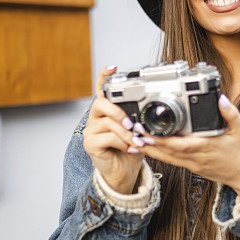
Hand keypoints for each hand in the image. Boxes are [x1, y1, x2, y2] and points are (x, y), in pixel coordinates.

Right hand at [83, 65, 145, 193]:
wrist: (124, 172)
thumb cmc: (131, 149)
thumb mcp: (139, 131)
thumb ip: (140, 120)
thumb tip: (150, 116)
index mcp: (107, 110)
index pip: (101, 88)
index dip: (104, 76)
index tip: (113, 67)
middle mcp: (95, 117)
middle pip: (100, 103)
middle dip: (118, 112)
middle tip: (133, 124)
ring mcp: (91, 130)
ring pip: (107, 122)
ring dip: (126, 132)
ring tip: (137, 142)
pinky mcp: (90, 144)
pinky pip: (107, 137)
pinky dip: (122, 143)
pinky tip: (129, 149)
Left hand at [133, 94, 239, 203]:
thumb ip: (230, 113)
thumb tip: (221, 98)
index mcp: (207, 147)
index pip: (180, 145)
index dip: (162, 140)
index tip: (147, 132)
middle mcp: (197, 157)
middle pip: (167, 152)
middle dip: (148, 144)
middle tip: (132, 133)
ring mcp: (193, 165)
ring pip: (167, 159)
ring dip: (150, 150)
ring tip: (133, 140)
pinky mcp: (192, 168)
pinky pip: (172, 162)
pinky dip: (159, 155)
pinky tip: (148, 148)